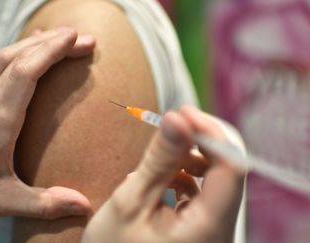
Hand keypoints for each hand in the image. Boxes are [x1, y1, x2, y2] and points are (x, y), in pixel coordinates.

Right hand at [82, 106, 244, 242]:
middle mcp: (219, 231)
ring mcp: (211, 232)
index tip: (181, 112)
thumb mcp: (130, 202)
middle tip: (167, 129)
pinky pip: (202, 194)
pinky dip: (183, 178)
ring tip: (156, 161)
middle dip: (197, 145)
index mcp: (208, 228)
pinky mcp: (201, 230)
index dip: (210, 132)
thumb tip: (177, 117)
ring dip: (188, 161)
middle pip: (225, 172)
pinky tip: (159, 181)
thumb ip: (158, 160)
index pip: (231, 167)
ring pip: (213, 181)